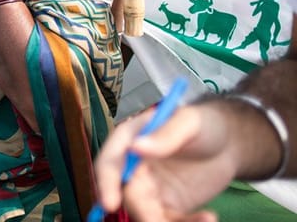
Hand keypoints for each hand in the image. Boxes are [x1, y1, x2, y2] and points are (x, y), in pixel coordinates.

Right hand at [94, 103, 242, 220]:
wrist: (229, 144)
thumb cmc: (205, 124)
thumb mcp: (190, 122)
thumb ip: (166, 134)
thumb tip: (135, 147)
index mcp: (130, 141)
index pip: (109, 164)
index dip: (107, 183)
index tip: (110, 203)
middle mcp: (134, 167)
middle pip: (126, 195)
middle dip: (143, 213)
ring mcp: (150, 189)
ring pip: (146, 214)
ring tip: (203, 219)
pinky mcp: (168, 206)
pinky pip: (169, 221)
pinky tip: (208, 217)